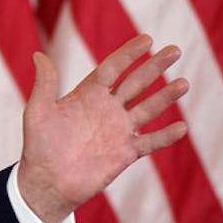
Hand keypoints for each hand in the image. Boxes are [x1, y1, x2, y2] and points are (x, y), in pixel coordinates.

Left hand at [16, 34, 188, 222]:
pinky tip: (182, 127)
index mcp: (87, 95)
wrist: (47, 183)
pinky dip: (165, 136)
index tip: (147, 39)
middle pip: (136, 83)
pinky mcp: (125, 153)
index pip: (113, 68)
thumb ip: (45, 84)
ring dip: (166, 96)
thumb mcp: (38, 112)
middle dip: (155, 67)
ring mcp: (118, 130)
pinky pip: (150, 142)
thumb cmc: (39, 146)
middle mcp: (107, 109)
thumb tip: (38, 55)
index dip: (129, 53)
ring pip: (148, 108)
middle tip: (175, 50)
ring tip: (184, 82)